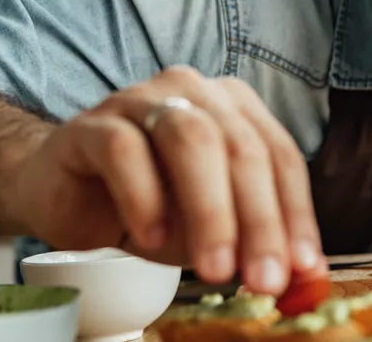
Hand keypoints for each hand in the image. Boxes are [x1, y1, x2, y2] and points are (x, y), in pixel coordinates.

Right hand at [10, 66, 325, 293]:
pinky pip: (123, 150)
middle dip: (260, 220)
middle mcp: (194, 92)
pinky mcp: (92, 125)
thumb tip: (305, 279)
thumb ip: (256, 246)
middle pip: (241, 148)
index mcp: (235, 108)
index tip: (303, 267)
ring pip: (189, 140)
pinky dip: (144, 198)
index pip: (280, 156)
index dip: (295, 213)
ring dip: (211, 210)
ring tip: (215, 267)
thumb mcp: (212, 231)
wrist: (66, 194)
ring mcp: (141, 101)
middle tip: (264, 278)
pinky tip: (152, 239)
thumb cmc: (151, 206)